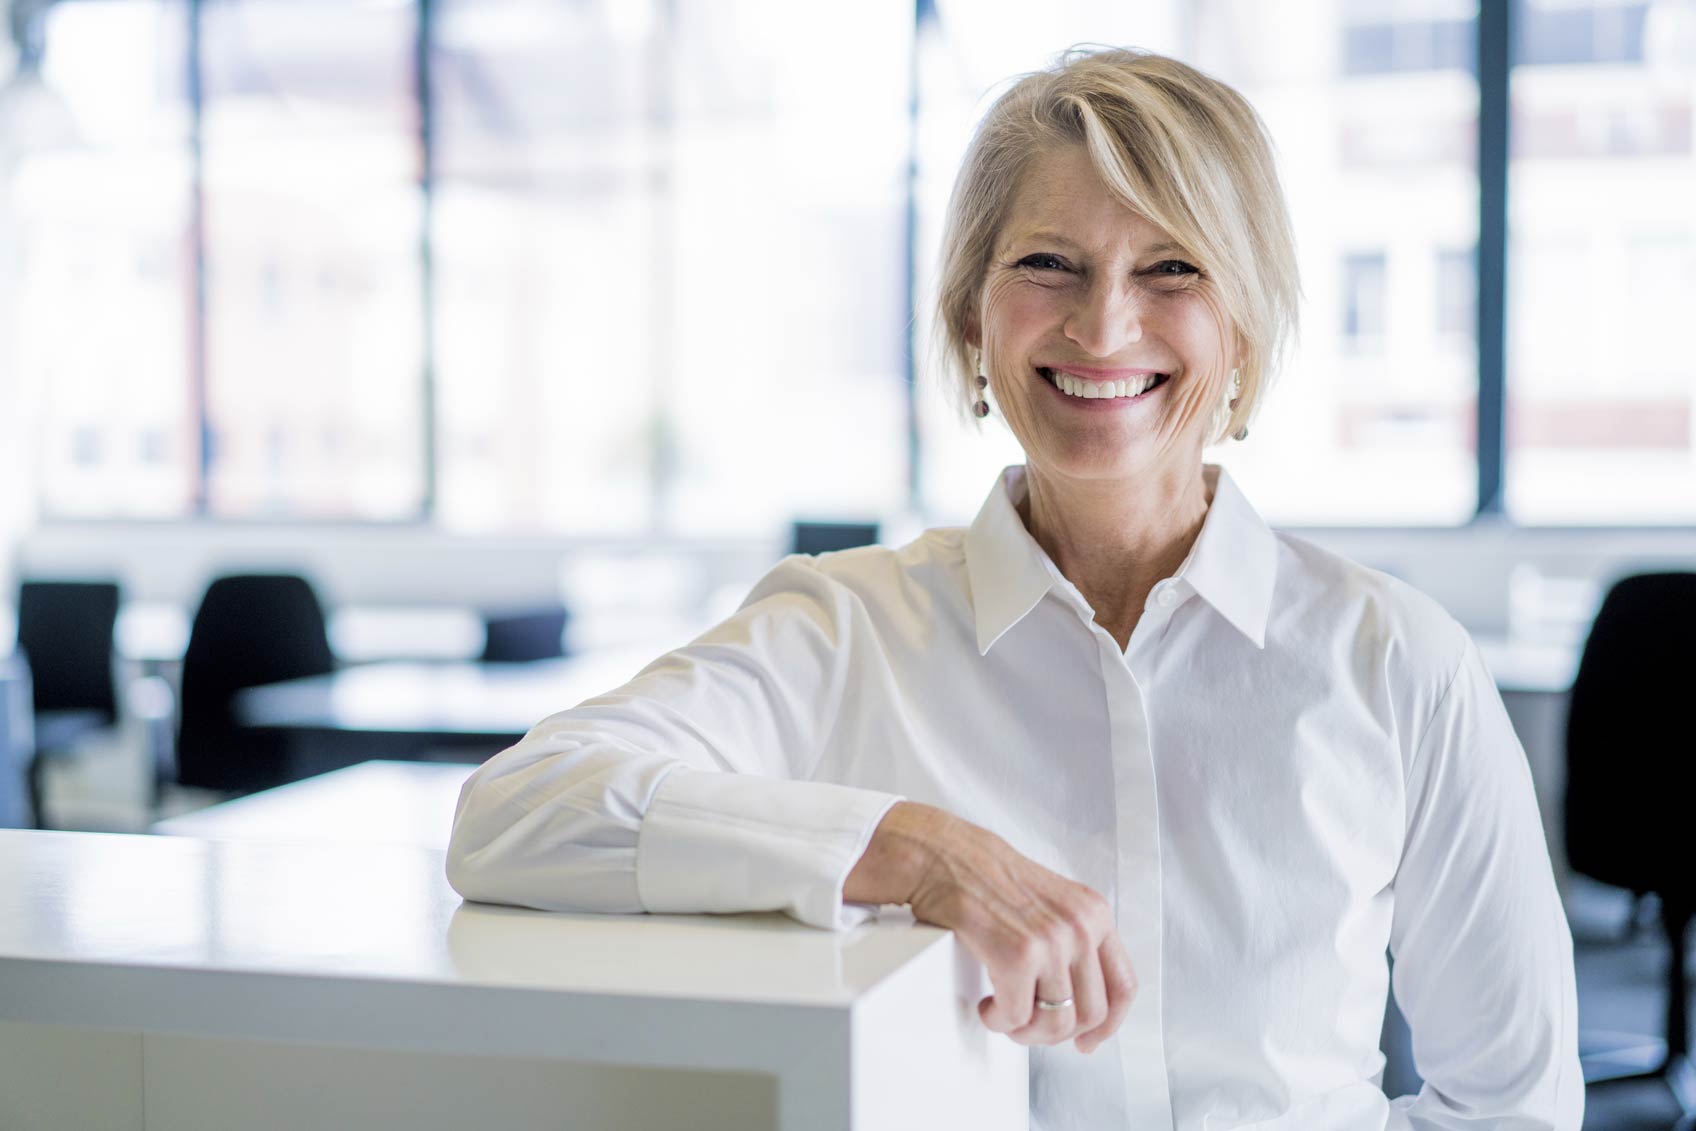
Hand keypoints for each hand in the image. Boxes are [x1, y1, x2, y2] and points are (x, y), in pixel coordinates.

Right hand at [843, 802, 1136, 1052]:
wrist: (945, 856)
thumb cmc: (986, 879)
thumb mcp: (1052, 903)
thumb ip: (1073, 941)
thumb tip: (1078, 997)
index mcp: (1094, 913)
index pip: (1123, 985)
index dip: (1107, 1024)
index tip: (1087, 1040)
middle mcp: (1080, 926)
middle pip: (1091, 1014)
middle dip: (1055, 1032)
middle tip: (1027, 1025)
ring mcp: (1051, 942)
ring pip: (1055, 1023)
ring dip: (1025, 1030)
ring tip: (1004, 1014)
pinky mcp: (1017, 956)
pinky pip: (1016, 1016)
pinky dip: (998, 1020)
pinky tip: (987, 1005)